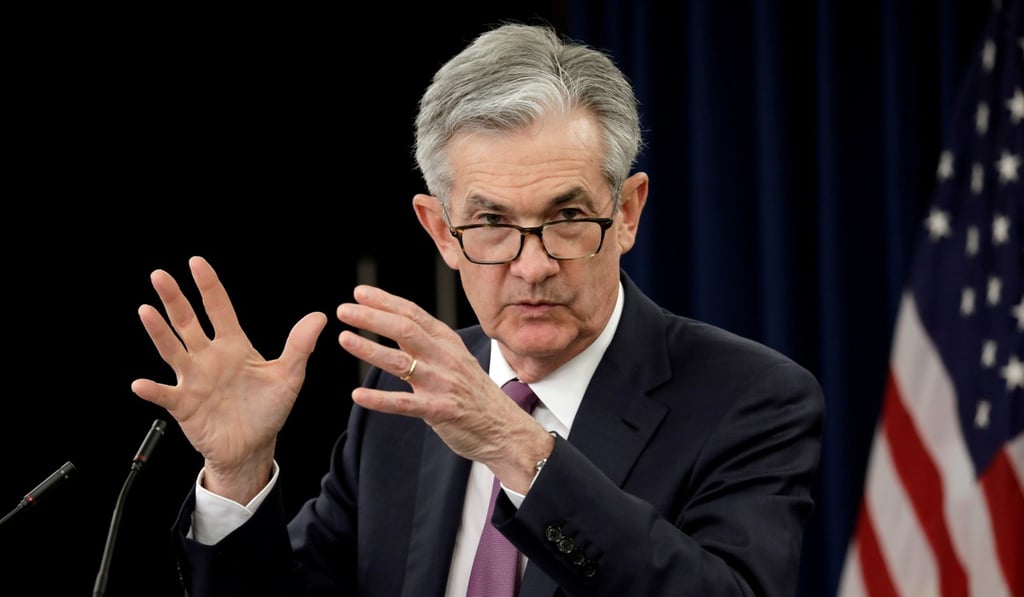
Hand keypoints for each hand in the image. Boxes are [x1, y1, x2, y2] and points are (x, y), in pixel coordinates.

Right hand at [130, 256, 326, 501]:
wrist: (253, 446)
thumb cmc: (269, 409)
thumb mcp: (289, 376)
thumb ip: (300, 346)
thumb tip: (319, 316)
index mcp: (234, 346)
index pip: (219, 309)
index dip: (209, 286)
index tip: (196, 263)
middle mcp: (209, 358)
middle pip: (188, 322)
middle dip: (175, 299)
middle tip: (160, 275)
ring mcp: (194, 380)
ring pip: (172, 351)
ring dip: (159, 333)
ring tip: (146, 312)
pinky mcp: (184, 405)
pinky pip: (165, 395)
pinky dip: (152, 390)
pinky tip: (140, 384)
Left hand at [336, 284, 552, 491]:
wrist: (504, 428)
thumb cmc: (475, 393)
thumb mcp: (455, 358)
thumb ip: (427, 342)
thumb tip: (394, 321)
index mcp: (447, 342)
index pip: (413, 313)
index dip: (385, 301)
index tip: (359, 292)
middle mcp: (445, 357)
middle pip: (405, 330)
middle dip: (372, 318)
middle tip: (344, 310)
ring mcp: (443, 383)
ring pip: (402, 362)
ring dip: (370, 350)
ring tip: (344, 339)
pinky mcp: (441, 410)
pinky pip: (405, 403)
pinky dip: (380, 400)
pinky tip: (357, 395)